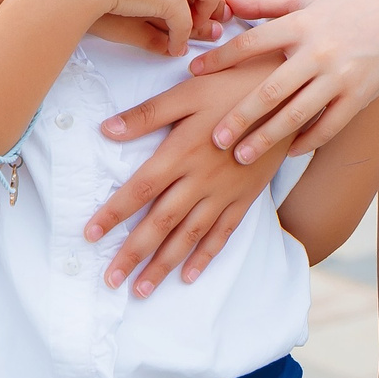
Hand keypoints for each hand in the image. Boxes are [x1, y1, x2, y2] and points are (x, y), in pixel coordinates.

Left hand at [80, 66, 284, 293]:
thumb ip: (148, 113)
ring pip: (189, 235)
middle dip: (133, 254)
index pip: (139, 189)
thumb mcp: (188, 91)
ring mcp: (225, 192)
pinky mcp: (246, 197)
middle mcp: (200, 179)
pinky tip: (189, 276)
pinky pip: (223, 233)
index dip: (113, 213)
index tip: (90, 235)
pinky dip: (205, 256)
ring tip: (142, 290)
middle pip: (160, 222)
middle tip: (110, 279)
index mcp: (180, 152)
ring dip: (164, 264)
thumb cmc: (232, 87)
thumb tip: (107, 129)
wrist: (288, 97)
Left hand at [186, 0, 378, 163]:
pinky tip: (286, 153)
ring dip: (266, 139)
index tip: (193, 73)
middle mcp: (318, 52)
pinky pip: (327, 127)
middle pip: (270, 90)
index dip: (220, 58)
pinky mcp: (356, 98)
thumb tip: (228, 2)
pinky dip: (305, 142)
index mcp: (301, 24)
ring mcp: (339, 78)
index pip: (251, 42)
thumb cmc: (347, 8)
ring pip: (296, 115)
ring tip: (241, 157)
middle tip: (214, 139)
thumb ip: (266, 2)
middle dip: (239, 116)